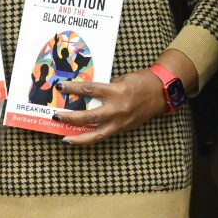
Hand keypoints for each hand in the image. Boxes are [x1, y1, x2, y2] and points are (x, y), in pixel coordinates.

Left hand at [53, 70, 167, 145]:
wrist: (161, 92)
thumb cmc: (141, 81)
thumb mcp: (120, 79)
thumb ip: (104, 87)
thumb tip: (86, 92)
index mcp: (116, 92)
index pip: (89, 90)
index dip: (73, 89)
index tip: (60, 87)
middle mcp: (117, 109)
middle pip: (89, 116)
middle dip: (70, 117)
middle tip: (56, 116)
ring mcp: (120, 121)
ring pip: (96, 134)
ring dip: (79, 137)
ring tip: (65, 138)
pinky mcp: (123, 128)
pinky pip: (104, 135)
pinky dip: (91, 138)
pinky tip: (80, 138)